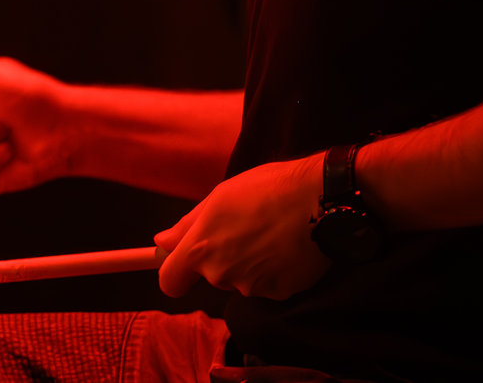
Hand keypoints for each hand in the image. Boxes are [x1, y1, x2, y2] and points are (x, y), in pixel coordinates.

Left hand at [155, 155, 329, 299]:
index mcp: (202, 248)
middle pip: (211, 275)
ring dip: (250, 263)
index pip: (170, 281)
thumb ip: (187, 226)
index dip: (174, 273)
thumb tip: (162, 243)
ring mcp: (252, 287)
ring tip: (271, 233)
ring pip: (241, 280)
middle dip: (223, 256)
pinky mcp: (280, 293)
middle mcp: (222, 274)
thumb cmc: (267, 188)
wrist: (320, 198)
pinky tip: (287, 246)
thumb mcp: (220, 196)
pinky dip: (274, 271)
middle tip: (246, 227)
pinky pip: (268, 285)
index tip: (182, 264)